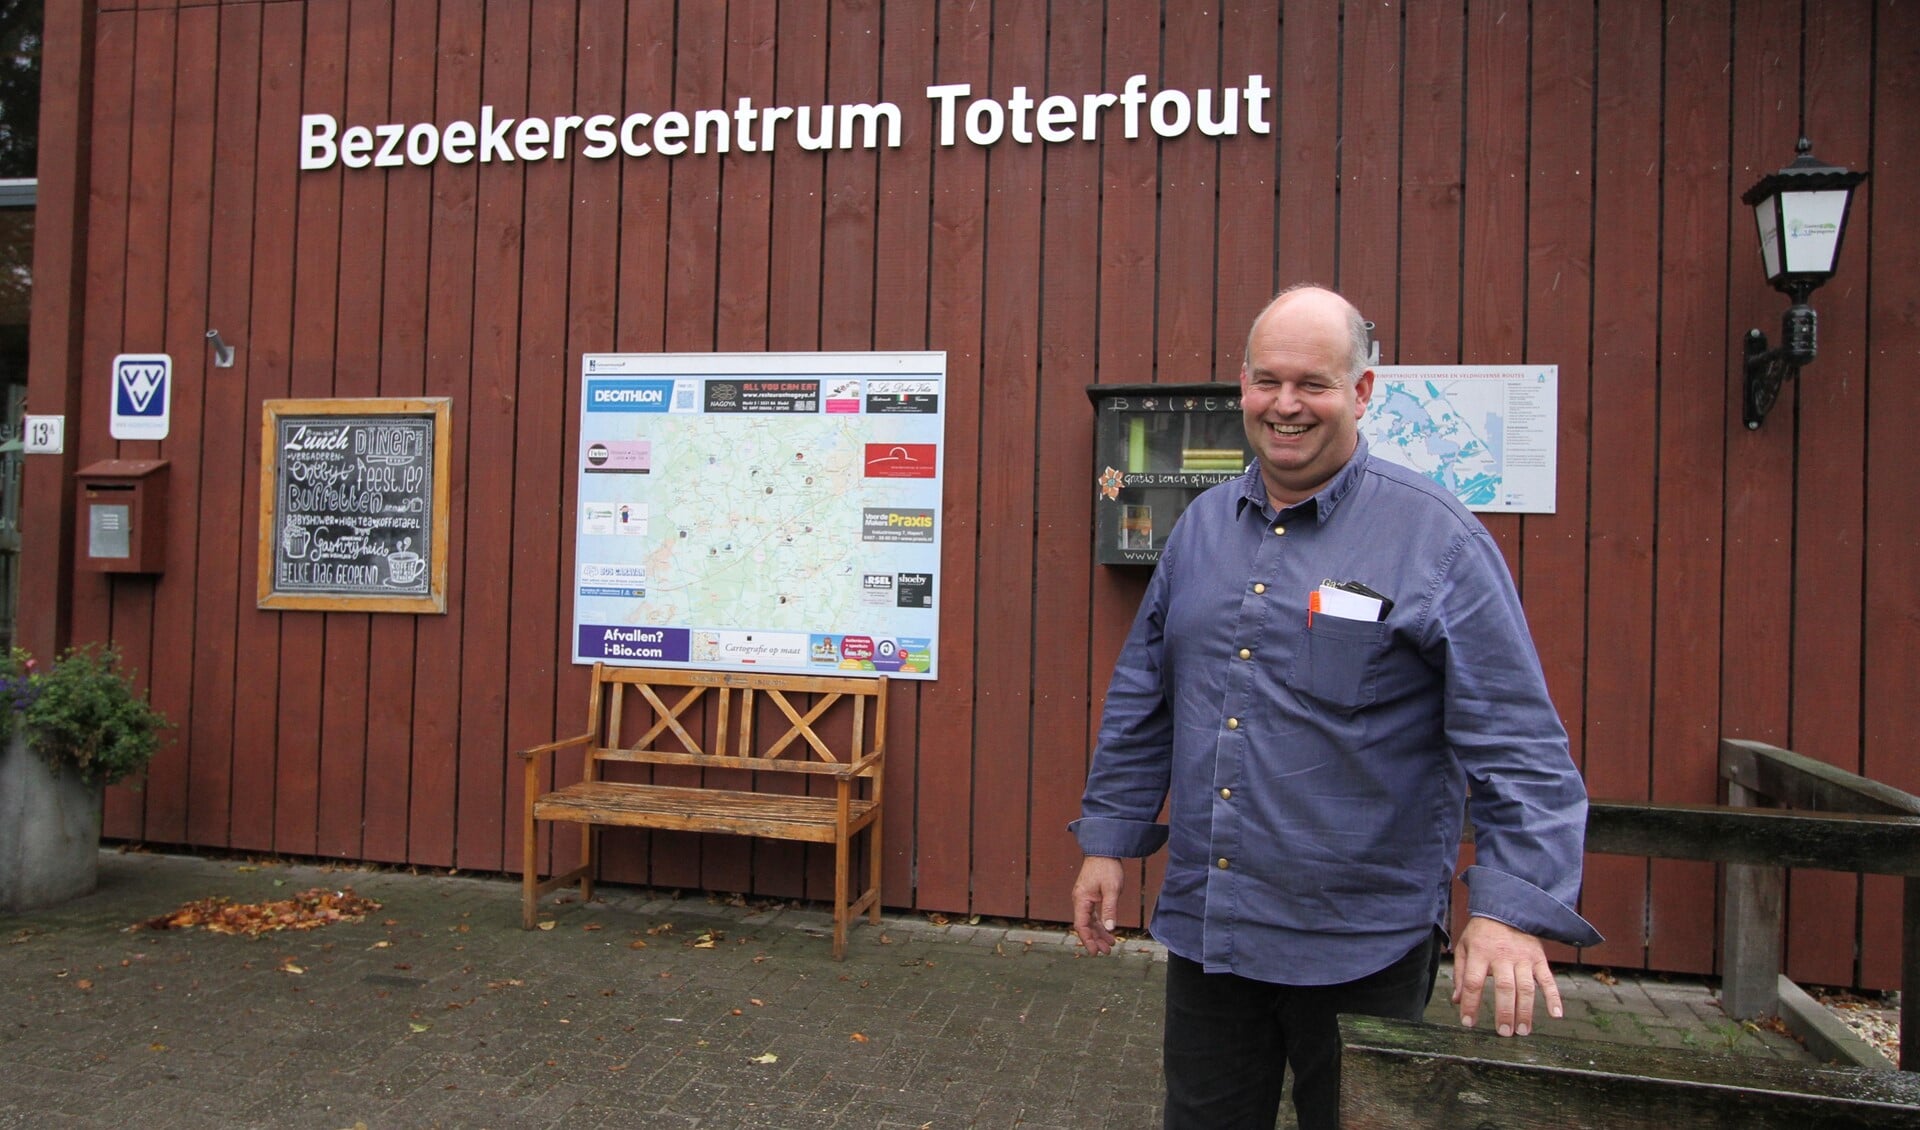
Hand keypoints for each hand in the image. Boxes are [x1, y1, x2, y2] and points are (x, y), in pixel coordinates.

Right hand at [1071, 856, 1123, 954]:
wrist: (1104, 850)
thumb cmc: (1107, 867)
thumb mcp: (1111, 889)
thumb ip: (1110, 909)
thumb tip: (1110, 928)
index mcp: (1081, 900)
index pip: (1081, 925)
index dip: (1087, 940)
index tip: (1095, 952)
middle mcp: (1080, 900)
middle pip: (1085, 926)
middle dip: (1095, 940)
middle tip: (1106, 952)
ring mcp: (1084, 898)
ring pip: (1090, 921)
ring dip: (1099, 933)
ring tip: (1111, 944)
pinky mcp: (1090, 896)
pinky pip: (1093, 914)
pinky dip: (1100, 923)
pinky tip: (1108, 930)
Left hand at [1450, 916, 1561, 1036]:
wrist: (1507, 908)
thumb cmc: (1482, 933)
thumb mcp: (1464, 947)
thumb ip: (1460, 973)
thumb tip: (1457, 1001)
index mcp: (1480, 953)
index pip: (1473, 982)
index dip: (1470, 1004)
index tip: (1468, 1023)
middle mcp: (1502, 956)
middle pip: (1504, 988)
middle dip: (1504, 1012)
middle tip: (1504, 1033)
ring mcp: (1523, 957)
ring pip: (1525, 987)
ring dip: (1525, 1011)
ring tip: (1522, 1031)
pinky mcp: (1538, 958)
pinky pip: (1548, 979)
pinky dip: (1554, 997)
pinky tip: (1556, 1015)